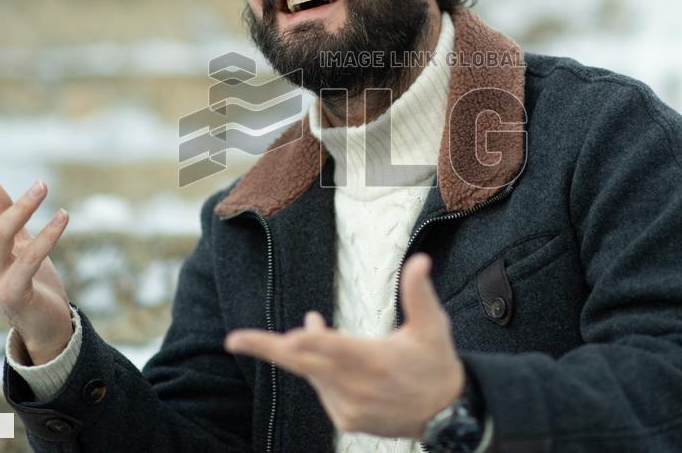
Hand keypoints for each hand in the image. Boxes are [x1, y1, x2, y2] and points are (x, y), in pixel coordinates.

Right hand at [0, 159, 72, 364]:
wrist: (48, 327)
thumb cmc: (33, 283)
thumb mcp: (19, 243)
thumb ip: (4, 215)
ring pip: (0, 236)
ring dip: (21, 207)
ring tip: (42, 184)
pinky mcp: (15, 293)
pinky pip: (30, 259)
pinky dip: (48, 235)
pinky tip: (63, 215)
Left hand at [225, 253, 463, 437]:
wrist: (446, 414)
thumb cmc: (436, 362)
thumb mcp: (433, 326)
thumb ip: (419, 293)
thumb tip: (419, 260)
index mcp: (377, 360)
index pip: (337, 349)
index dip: (312, 342)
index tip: (290, 337)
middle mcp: (358, 387)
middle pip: (304, 364)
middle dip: (267, 349)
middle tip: (235, 340)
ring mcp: (349, 406)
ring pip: (311, 373)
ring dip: (304, 350)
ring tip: (311, 326)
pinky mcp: (346, 420)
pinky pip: (321, 389)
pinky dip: (316, 370)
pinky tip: (327, 356)